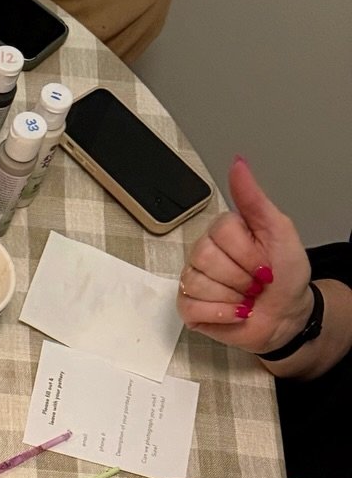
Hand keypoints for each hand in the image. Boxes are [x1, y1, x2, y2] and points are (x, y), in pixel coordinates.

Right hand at [177, 158, 311, 351]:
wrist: (287, 314)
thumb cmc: (286, 274)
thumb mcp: (279, 229)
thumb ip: (254, 198)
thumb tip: (238, 163)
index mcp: (224, 231)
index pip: (221, 232)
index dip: (247, 253)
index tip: (264, 263)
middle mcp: (204, 252)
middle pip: (205, 257)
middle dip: (239, 276)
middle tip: (255, 282)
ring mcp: (194, 280)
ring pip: (197, 283)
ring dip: (231, 296)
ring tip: (245, 297)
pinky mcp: (189, 308)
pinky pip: (191, 307)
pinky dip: (220, 313)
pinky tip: (235, 312)